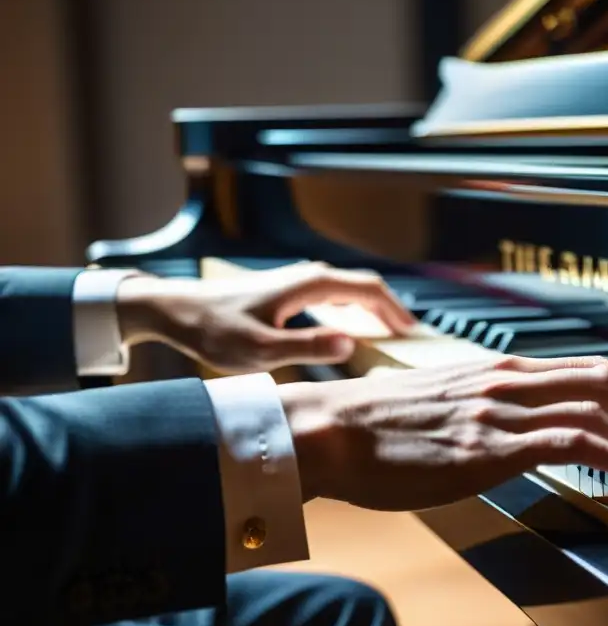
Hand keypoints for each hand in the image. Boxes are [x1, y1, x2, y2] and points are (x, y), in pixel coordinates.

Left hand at [115, 263, 415, 372]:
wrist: (175, 309)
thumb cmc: (212, 330)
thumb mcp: (260, 349)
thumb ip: (307, 347)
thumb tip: (350, 344)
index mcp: (309, 285)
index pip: (368, 289)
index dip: (395, 311)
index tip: (414, 334)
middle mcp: (307, 276)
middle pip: (364, 285)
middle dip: (391, 308)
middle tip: (411, 337)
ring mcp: (297, 282)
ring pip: (350, 289)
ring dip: (374, 308)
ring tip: (391, 332)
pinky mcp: (287, 291)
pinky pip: (334, 295)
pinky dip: (354, 309)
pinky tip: (353, 328)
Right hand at [278, 355, 607, 510]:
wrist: (330, 431)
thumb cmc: (379, 421)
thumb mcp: (445, 399)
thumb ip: (489, 405)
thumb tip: (521, 425)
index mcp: (499, 370)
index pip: (586, 368)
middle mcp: (507, 381)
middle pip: (602, 378)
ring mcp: (499, 412)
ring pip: (592, 405)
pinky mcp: (486, 447)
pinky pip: (566, 440)